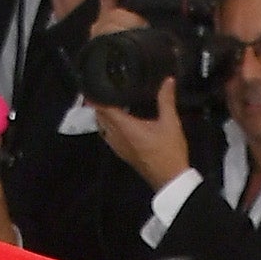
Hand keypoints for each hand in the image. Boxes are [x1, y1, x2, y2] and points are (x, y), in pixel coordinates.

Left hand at [93, 68, 191, 188]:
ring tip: (105, 102)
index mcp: (126, 128)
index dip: (96, 98)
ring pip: (102, 128)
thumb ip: (166, 100)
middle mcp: (117, 137)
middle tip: (98, 90)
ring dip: (101, 116)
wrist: (170, 179)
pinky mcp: (122, 153)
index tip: (90, 88)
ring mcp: (118, 147)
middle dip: (97, 105)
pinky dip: (107, 126)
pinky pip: (108, 136)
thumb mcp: (170, 123)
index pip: (104, 110)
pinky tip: (115, 121)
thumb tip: (168, 80)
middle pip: (100, 118)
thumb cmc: (169, 152)